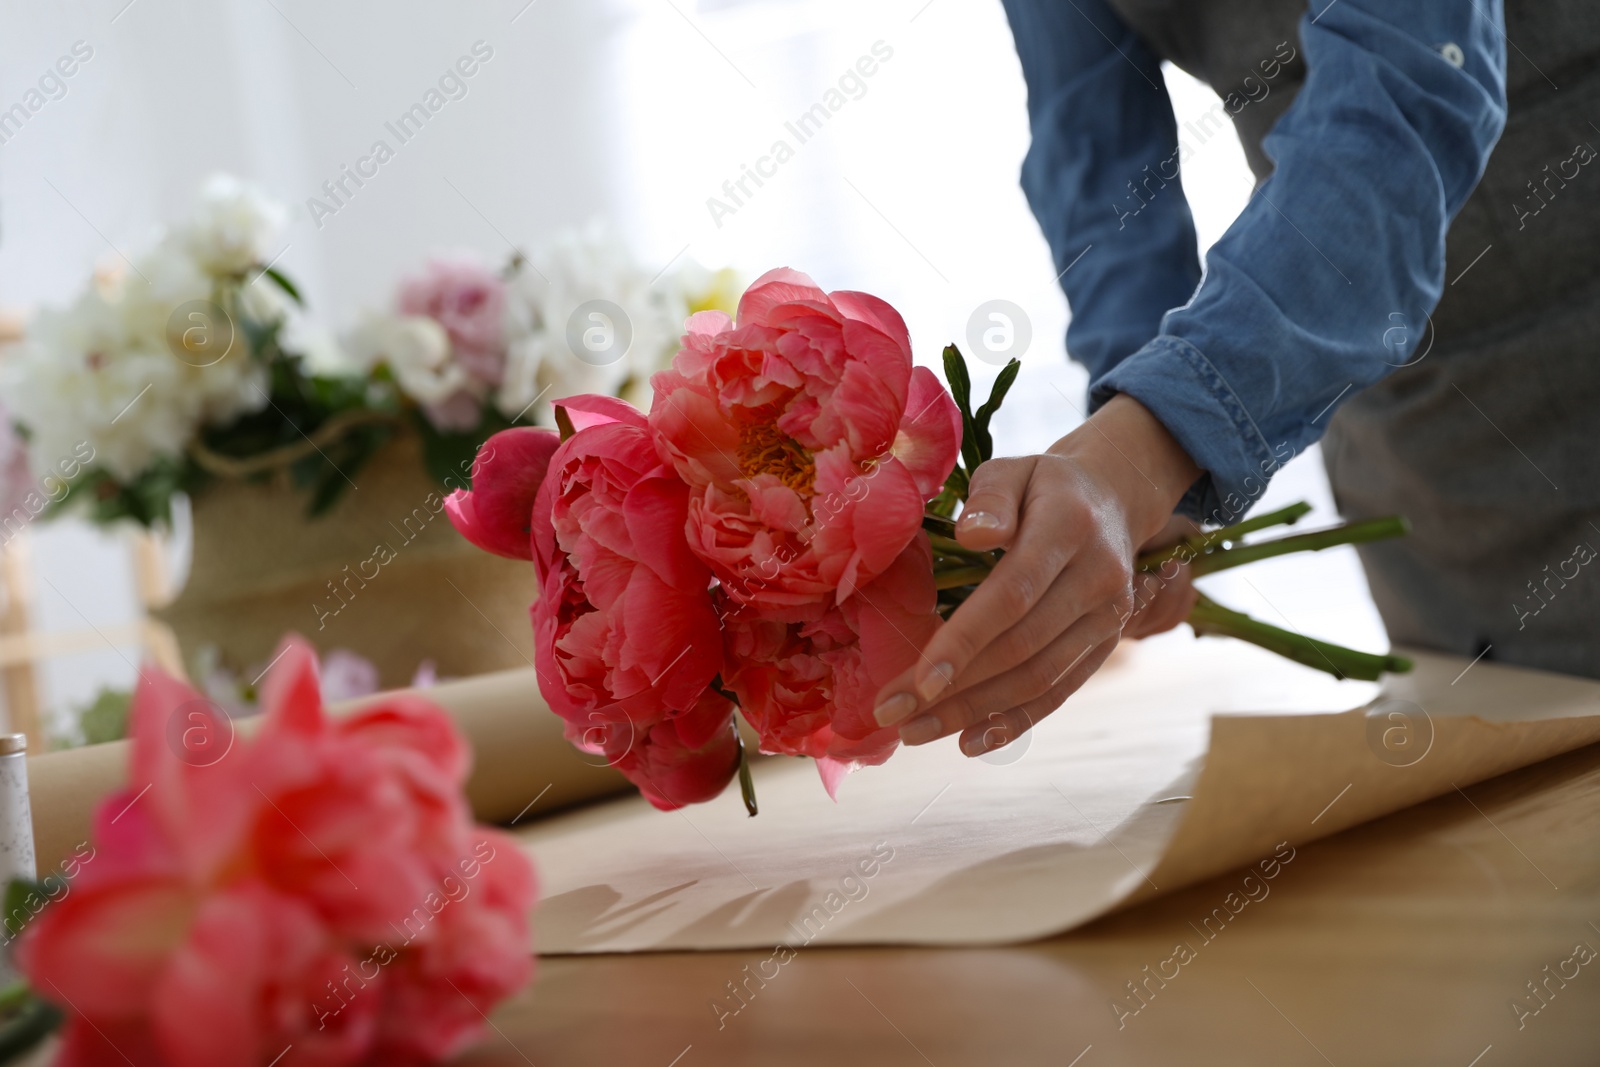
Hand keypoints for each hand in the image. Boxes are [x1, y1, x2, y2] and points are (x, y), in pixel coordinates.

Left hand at [872, 394, 1199, 756]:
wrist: (1114, 498)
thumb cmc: (1044, 485)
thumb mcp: (1014, 468)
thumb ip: (990, 496)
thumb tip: (971, 532)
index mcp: (1069, 528)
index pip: (1013, 595)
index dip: (966, 641)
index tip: (918, 680)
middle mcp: (1098, 578)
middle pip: (1021, 647)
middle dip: (954, 689)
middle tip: (892, 713)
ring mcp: (1108, 617)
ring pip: (1038, 678)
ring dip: (974, 712)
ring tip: (914, 732)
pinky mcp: (1106, 643)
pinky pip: (1060, 690)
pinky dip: (1015, 721)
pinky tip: (968, 741)